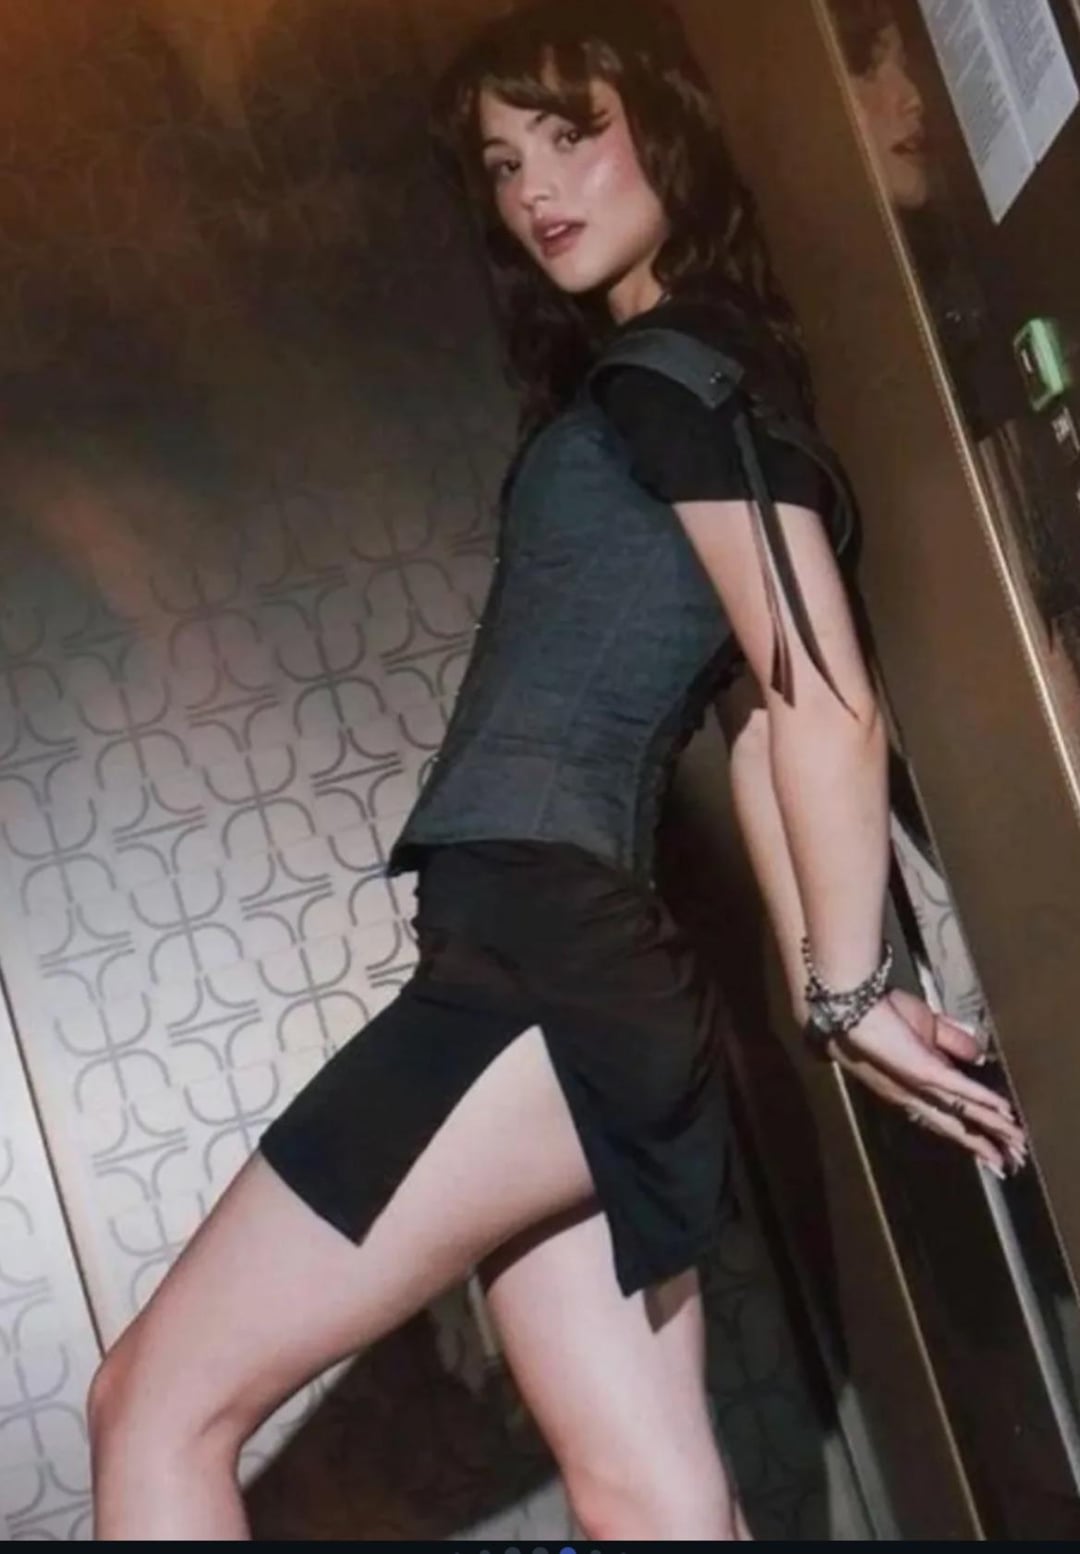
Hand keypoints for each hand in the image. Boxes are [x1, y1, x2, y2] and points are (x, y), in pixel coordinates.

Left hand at [821, 988, 1026, 1175]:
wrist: (853, 1005)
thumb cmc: (881, 1012)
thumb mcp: (925, 1027)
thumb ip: (953, 1041)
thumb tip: (980, 1058)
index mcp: (912, 1086)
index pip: (946, 1115)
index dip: (969, 1131)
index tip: (991, 1147)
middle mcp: (914, 1095)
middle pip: (956, 1126)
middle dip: (984, 1144)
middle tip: (1010, 1163)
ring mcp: (920, 1087)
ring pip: (962, 1115)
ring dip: (991, 1131)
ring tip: (1014, 1149)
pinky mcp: (925, 1072)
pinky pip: (960, 1090)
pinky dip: (984, 1102)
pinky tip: (1004, 1112)